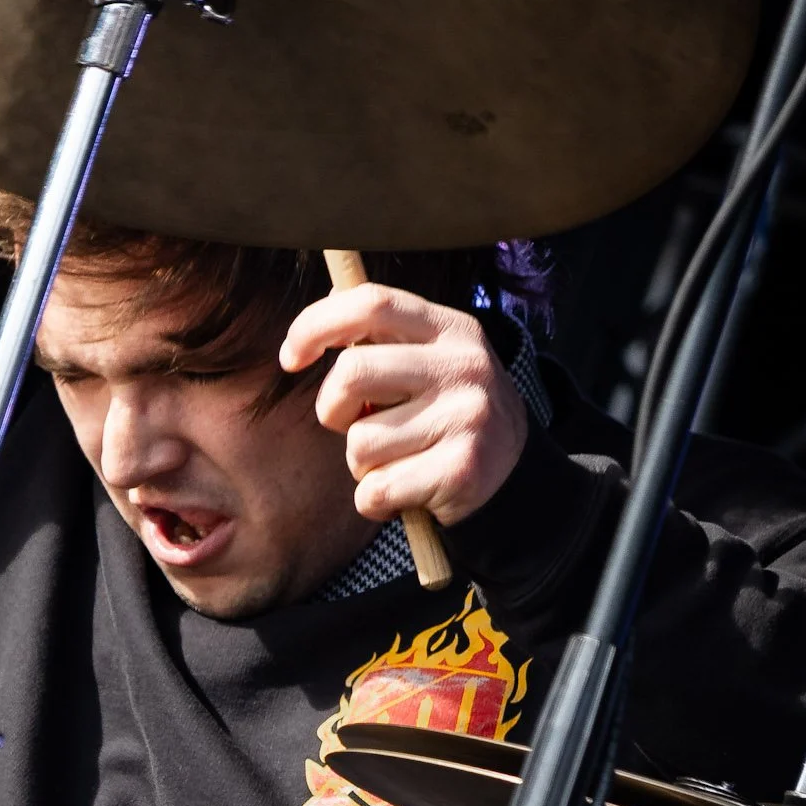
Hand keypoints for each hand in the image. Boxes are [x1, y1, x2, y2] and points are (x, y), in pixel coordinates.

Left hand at [280, 282, 528, 527]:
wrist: (515, 478)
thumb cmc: (448, 416)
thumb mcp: (430, 362)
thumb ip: (383, 339)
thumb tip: (326, 307)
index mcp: (450, 328)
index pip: (372, 303)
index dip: (316, 325)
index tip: (290, 357)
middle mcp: (463, 365)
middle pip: (352, 374)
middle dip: (333, 410)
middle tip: (356, 426)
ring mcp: (466, 417)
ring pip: (359, 443)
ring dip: (362, 464)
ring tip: (398, 462)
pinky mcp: (461, 470)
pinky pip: (376, 490)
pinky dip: (376, 501)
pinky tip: (407, 493)